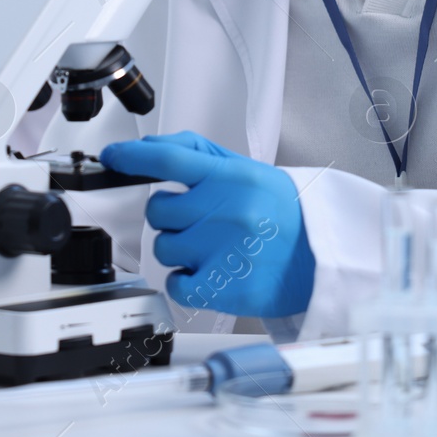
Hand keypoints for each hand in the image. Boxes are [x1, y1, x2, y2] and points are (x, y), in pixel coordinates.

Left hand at [101, 131, 314, 318]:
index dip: (132, 156)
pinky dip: (183, 281)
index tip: (113, 157)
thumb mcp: (247, 170)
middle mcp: (226, 211)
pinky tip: (205, 272)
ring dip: (179, 248)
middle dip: (171, 215)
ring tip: (212, 247)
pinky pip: (174, 283)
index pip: (168, 159)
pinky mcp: (224, 289)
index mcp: (232, 178)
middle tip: (201, 220)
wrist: (323, 257)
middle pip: (158, 209)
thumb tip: (150, 147)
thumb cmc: (284, 213)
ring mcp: (224, 251)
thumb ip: (198, 153)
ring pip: (163, 246)